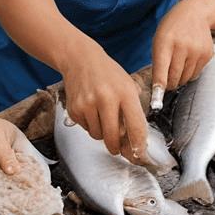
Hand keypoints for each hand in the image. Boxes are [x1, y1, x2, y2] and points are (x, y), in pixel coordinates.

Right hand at [60, 37, 147, 160]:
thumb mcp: (128, 86)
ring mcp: (87, 104)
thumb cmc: (108, 74)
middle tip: (119, 149)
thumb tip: (133, 141)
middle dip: (117, 148)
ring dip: (103, 134)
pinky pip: (86, 129)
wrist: (80, 60)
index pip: (136, 126)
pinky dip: (91, 126)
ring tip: (103, 117)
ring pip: (98, 136)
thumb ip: (133, 111)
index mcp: (125, 93)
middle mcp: (106, 98)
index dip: (138, 146)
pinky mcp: (74, 109)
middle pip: (113, 137)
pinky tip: (92, 111)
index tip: (139, 155)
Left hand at [152, 0, 213, 95]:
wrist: (195, 13)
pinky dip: (189, 72)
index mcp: (165, 42)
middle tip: (166, 82)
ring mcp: (196, 50)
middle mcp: (182, 46)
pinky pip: (195, 73)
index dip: (159, 86)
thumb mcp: (158, 39)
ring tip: (177, 66)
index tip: (156, 100)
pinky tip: (188, 60)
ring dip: (180, 78)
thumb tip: (160, 86)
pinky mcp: (207, 54)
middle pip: (175, 77)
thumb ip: (158, 61)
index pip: (161, 69)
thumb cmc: (172, 28)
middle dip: (169, 83)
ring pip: (186, 78)